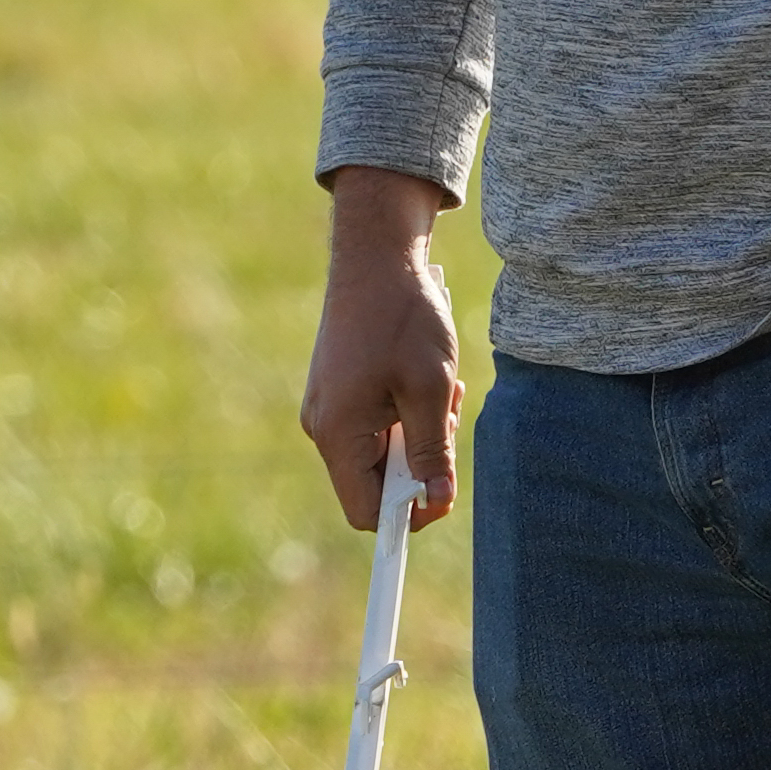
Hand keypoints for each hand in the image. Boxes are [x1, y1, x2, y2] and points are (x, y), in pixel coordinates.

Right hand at [301, 166, 464, 529]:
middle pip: (378, 483)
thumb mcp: (429, 388)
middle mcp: (325, 428)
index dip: (407, 514)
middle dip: (422, 463)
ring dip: (421, 432)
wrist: (377, 255)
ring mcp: (330, 409)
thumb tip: (434, 502)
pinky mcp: (341, 392)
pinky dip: (408, 412)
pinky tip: (424, 376)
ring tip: (439, 387)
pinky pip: (379, 425)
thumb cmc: (403, 317)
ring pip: (385, 452)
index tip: (443, 489)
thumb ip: (432, 452)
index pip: (367, 511)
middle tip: (445, 415)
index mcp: (339, 433)